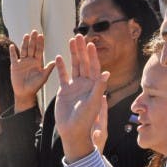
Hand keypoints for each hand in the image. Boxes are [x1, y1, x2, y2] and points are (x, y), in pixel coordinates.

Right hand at [10, 31, 54, 112]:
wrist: (25, 93)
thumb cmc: (35, 86)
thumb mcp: (43, 77)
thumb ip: (48, 69)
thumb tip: (55, 61)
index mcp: (37, 62)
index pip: (39, 50)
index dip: (40, 43)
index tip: (41, 36)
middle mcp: (30, 60)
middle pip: (32, 48)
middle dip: (33, 40)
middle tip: (35, 31)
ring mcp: (22, 62)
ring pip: (23, 50)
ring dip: (25, 43)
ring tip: (26, 35)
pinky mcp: (14, 66)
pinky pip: (13, 57)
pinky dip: (12, 52)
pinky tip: (12, 46)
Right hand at [54, 35, 109, 161]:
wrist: (72, 130)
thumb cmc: (85, 119)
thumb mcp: (94, 102)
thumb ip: (99, 87)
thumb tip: (107, 72)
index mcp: (94, 85)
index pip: (94, 67)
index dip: (93, 55)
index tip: (91, 43)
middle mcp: (85, 84)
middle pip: (84, 63)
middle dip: (82, 49)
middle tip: (79, 35)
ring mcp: (75, 86)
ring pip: (74, 66)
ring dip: (73, 54)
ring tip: (71, 41)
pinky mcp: (64, 90)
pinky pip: (63, 76)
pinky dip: (61, 67)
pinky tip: (59, 56)